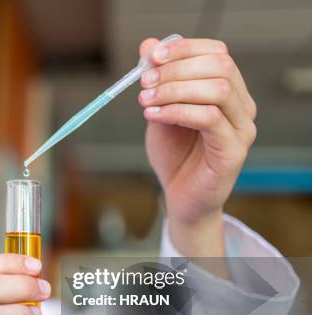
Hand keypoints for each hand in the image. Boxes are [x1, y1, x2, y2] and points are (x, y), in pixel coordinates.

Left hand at [137, 38, 256, 255]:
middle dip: (177, 69)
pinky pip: (209, 119)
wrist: (180, 197)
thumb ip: (158, 81)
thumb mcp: (160, 110)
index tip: (151, 57)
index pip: (217, 53)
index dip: (184, 49)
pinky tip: (153, 116)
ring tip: (145, 101)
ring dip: (175, 90)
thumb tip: (149, 45)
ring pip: (217, 89)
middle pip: (219, 66)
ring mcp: (242, 129)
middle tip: (145, 82)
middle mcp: (242, 106)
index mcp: (229, 91)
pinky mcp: (233, 151)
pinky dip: (177, 111)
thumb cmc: (174, 155)